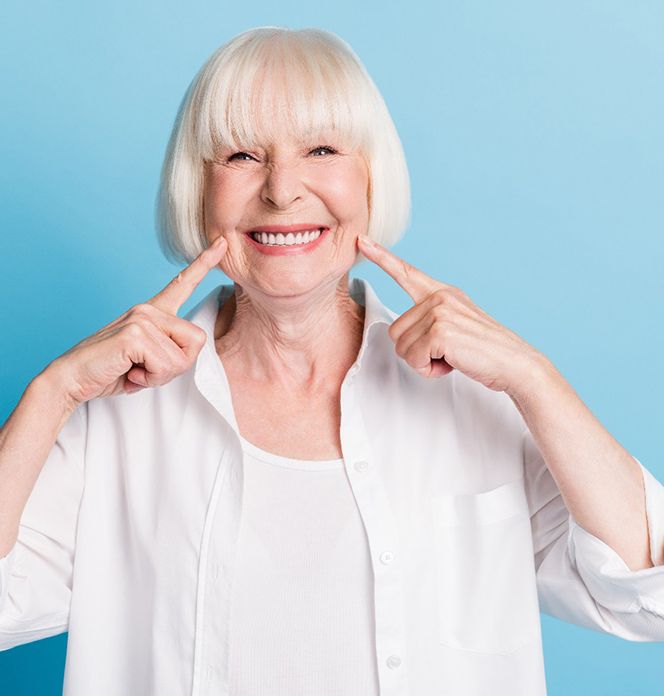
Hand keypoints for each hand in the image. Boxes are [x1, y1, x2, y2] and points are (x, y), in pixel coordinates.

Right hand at [48, 235, 228, 403]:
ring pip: (182, 357)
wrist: (71, 379)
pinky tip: (129, 372)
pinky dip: (150, 378)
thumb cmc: (111, 370)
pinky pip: (166, 365)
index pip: (183, 283)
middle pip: (197, 341)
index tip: (223, 243)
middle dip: (177, 366)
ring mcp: (142, 318)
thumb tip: (189, 351)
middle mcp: (149, 309)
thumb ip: (170, 350)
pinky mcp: (135, 333)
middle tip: (146, 370)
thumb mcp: (149, 360)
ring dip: (160, 375)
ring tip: (134, 370)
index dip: (205, 263)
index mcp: (152, 311)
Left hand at [356, 234, 546, 390]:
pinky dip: (429, 370)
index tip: (361, 241)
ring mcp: (439, 312)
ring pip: (402, 347)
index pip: (407, 272)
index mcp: (443, 293)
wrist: (516, 364)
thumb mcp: (457, 325)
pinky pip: (413, 359)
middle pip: (395, 331)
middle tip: (447, 352)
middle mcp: (439, 297)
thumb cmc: (485, 351)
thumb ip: (430, 320)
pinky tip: (452, 363)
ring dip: (423, 362)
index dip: (381, 257)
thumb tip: (401, 334)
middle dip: (415, 351)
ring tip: (452, 356)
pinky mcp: (439, 332)